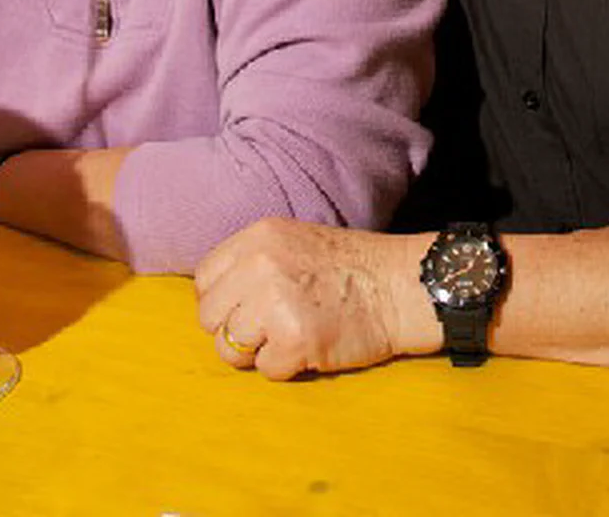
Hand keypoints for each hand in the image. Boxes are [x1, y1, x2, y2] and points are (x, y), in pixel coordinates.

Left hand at [193, 218, 434, 380]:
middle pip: (210, 317)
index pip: (205, 279)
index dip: (225, 301)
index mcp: (258, 238)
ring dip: (258, 352)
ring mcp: (275, 303)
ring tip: (292, 336)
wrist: (403, 285)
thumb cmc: (353, 268)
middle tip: (272, 328)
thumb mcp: (295, 242)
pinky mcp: (294, 340)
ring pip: (229, 348)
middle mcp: (260, 265)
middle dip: (236, 330)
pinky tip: (313, 346)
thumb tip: (215, 301)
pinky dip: (287, 367)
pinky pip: (265, 370)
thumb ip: (253, 263)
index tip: (250, 307)